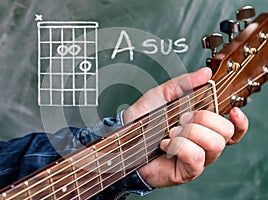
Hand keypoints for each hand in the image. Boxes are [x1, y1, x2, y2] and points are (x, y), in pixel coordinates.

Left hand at [123, 67, 248, 187]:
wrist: (125, 139)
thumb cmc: (144, 120)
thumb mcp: (162, 95)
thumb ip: (183, 83)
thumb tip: (206, 73)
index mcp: (202, 125)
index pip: (233, 128)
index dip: (240, 122)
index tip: (232, 111)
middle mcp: (204, 143)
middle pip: (225, 132)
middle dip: (203, 118)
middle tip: (182, 118)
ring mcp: (198, 158)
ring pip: (214, 144)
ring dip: (189, 133)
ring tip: (171, 132)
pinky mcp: (188, 170)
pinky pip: (196, 157)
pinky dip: (179, 146)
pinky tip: (166, 144)